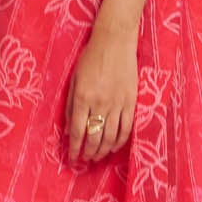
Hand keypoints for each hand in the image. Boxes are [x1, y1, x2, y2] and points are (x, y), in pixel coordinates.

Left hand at [65, 18, 137, 163]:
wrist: (115, 42)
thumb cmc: (91, 58)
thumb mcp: (74, 79)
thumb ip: (71, 106)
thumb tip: (69, 131)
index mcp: (83, 97)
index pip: (78, 131)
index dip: (75, 148)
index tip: (72, 158)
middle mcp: (100, 103)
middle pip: (94, 137)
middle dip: (88, 153)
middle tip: (85, 160)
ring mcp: (117, 103)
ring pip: (110, 136)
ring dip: (103, 151)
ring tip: (97, 157)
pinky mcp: (131, 101)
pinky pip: (126, 128)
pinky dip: (119, 141)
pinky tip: (113, 146)